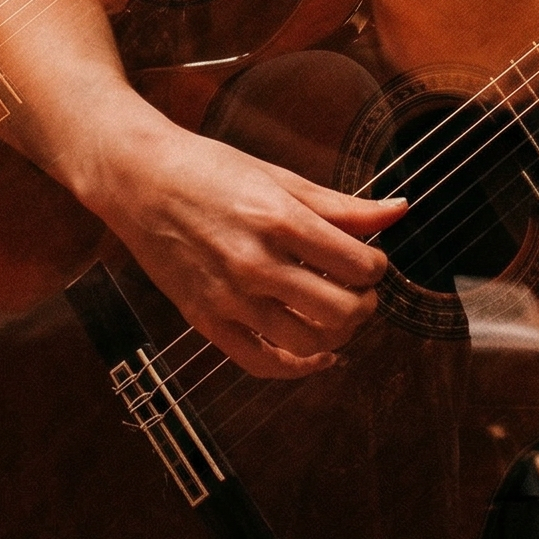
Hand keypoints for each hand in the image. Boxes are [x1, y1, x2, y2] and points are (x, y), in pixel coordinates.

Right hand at [85, 120, 408, 379]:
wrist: (139, 179)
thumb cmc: (209, 169)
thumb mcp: (280, 177)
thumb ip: (343, 205)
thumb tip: (400, 211)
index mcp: (278, 219)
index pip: (358, 265)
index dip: (377, 267)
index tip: (370, 261)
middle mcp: (254, 263)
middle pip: (341, 311)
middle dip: (364, 304)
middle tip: (358, 290)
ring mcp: (228, 297)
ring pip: (308, 343)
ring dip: (338, 335)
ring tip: (336, 313)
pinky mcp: (205, 320)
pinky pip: (262, 363)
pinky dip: (298, 368)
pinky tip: (316, 353)